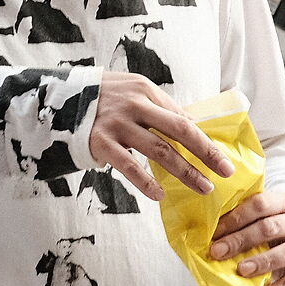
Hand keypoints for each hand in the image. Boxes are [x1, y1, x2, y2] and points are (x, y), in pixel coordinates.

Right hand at [86, 73, 234, 200]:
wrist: (59, 98)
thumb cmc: (104, 99)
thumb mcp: (133, 93)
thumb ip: (159, 110)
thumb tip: (193, 130)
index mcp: (147, 91)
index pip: (183, 118)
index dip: (205, 140)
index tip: (223, 158)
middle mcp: (135, 104)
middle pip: (179, 130)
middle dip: (206, 152)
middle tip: (225, 172)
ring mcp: (118, 123)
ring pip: (159, 150)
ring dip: (184, 171)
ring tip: (203, 187)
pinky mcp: (100, 142)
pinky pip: (128, 165)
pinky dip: (145, 181)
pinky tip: (159, 195)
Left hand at [207, 190, 284, 285]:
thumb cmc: (275, 227)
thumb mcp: (264, 216)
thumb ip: (243, 220)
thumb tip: (208, 234)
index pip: (260, 204)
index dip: (235, 218)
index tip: (214, 233)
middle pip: (270, 227)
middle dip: (241, 240)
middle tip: (217, 252)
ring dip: (261, 262)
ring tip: (241, 270)